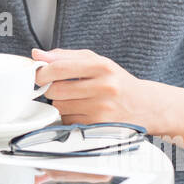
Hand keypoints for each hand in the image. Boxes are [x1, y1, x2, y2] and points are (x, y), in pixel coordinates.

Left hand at [32, 48, 155, 128]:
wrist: (145, 106)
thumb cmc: (117, 82)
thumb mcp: (96, 62)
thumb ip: (65, 56)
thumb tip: (37, 55)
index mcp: (102, 67)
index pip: (60, 68)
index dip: (42, 72)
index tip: (37, 75)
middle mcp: (104, 87)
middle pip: (56, 90)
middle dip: (52, 89)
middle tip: (62, 88)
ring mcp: (102, 109)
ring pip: (60, 108)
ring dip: (61, 104)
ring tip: (77, 100)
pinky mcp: (99, 127)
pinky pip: (68, 122)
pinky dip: (70, 117)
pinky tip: (84, 112)